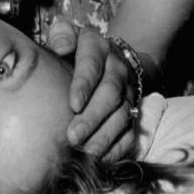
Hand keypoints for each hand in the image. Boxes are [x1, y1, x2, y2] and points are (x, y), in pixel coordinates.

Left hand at [47, 19, 137, 161]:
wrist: (113, 57)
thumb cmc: (78, 49)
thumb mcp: (69, 33)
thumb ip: (61, 35)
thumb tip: (59, 48)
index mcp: (98, 48)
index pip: (92, 64)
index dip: (84, 84)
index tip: (73, 104)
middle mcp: (118, 70)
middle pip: (109, 94)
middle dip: (92, 118)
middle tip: (73, 137)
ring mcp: (128, 93)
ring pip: (122, 116)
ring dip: (104, 136)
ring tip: (86, 153)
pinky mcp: (134, 112)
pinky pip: (130, 133)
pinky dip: (118, 148)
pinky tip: (102, 160)